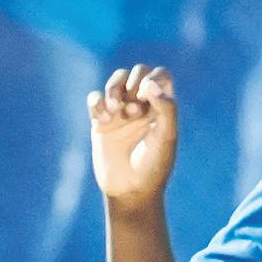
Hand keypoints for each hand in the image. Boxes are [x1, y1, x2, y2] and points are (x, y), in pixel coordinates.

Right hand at [88, 65, 179, 211]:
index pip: (161, 75)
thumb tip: (152, 84)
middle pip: (137, 72)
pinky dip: (96, 101)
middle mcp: (143, 105)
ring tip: (116, 111)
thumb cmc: (155, 165)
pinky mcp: (100, 122)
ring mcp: (121, 112)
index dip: (153, 78)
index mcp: (163, 107)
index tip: (148, 98)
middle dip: (133, 82)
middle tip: (134, 107)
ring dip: (114, 89)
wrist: (130, 190)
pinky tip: (104, 118)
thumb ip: (166, 109)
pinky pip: (94, 99)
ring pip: (115, 81)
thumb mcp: (166, 137)